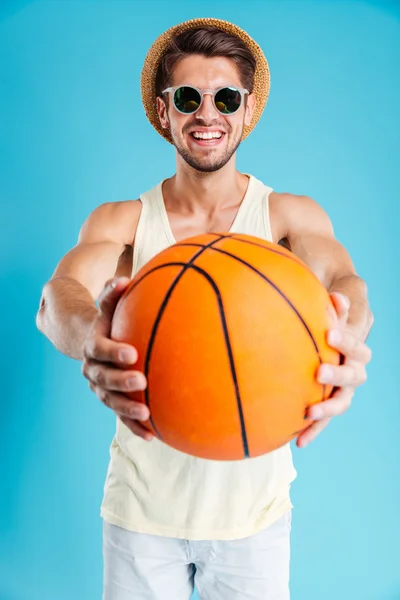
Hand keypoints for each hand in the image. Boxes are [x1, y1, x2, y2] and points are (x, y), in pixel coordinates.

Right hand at [81, 276, 152, 440]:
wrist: (95, 342)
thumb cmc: (109, 320)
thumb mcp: (109, 305)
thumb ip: (113, 294)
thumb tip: (124, 279)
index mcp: (92, 345)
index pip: (99, 349)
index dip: (113, 352)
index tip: (132, 353)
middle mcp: (92, 369)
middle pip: (103, 378)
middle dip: (121, 381)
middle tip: (142, 380)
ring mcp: (100, 387)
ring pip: (110, 401)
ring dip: (127, 409)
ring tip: (147, 413)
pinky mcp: (111, 400)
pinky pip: (120, 415)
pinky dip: (134, 426)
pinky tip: (152, 435)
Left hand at [297, 291, 371, 447]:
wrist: (329, 331)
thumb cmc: (326, 314)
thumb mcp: (331, 305)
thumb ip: (333, 305)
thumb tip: (335, 297)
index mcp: (355, 345)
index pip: (356, 344)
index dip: (346, 341)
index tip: (329, 334)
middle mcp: (354, 368)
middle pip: (354, 375)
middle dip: (338, 374)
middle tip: (319, 372)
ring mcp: (343, 387)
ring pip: (343, 401)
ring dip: (328, 408)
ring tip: (310, 413)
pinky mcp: (330, 401)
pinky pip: (325, 418)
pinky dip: (314, 430)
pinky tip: (298, 442)